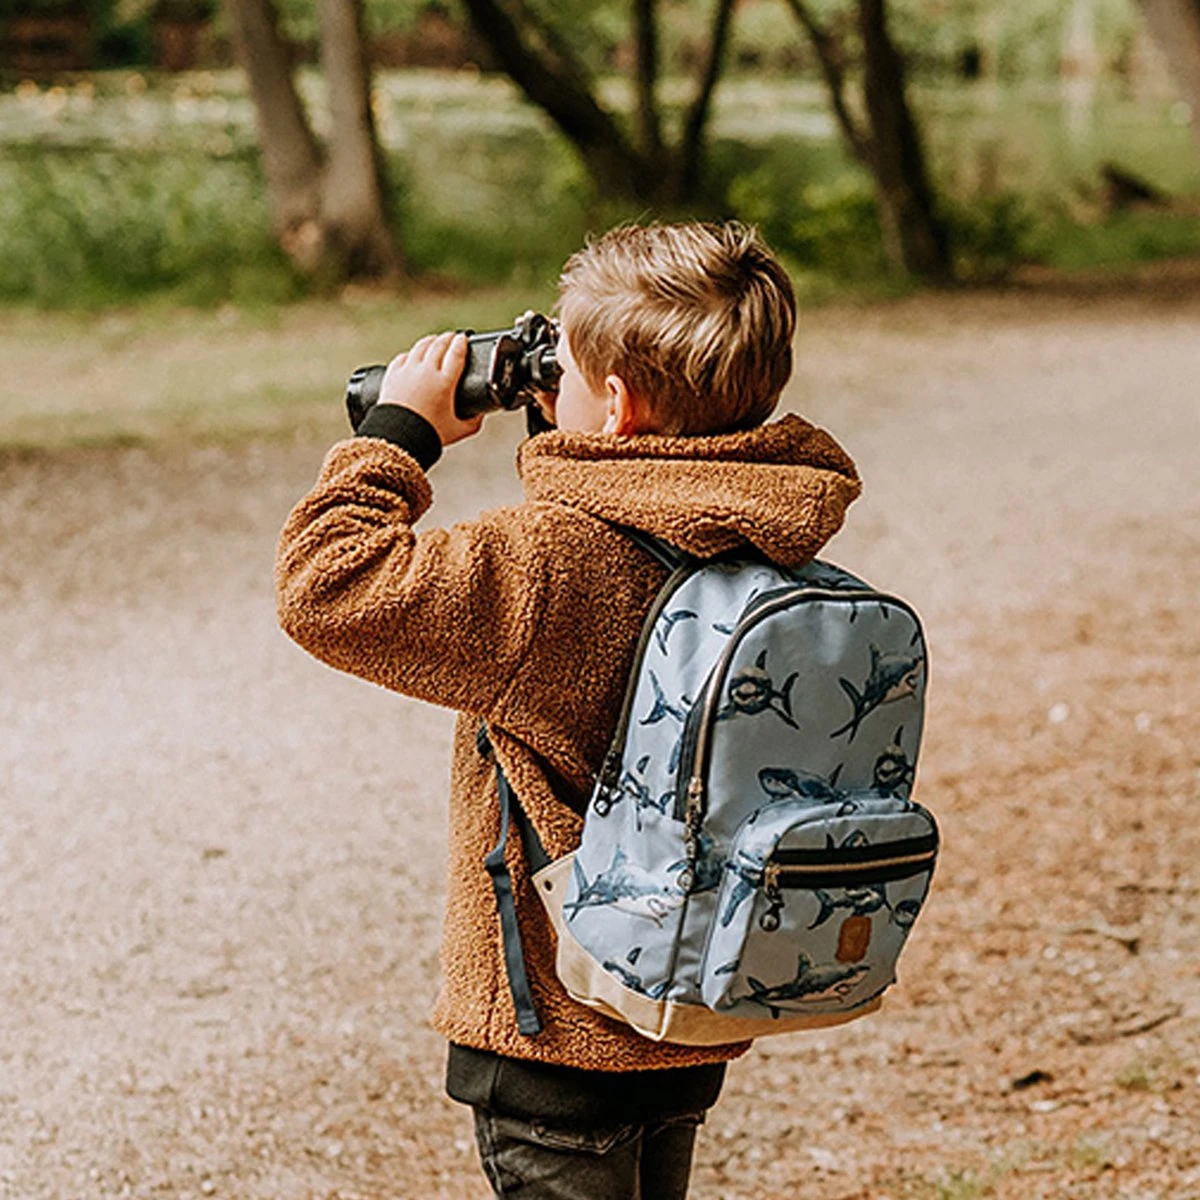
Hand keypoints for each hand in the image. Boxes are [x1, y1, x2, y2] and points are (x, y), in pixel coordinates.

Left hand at [378, 331, 481, 446]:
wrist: (398, 438)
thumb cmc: (427, 434)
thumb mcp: (459, 431)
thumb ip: (474, 422)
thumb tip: (481, 414)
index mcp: (444, 383)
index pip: (456, 352)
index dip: (462, 342)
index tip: (464, 338)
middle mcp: (426, 372)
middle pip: (439, 344)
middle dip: (448, 338)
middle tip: (453, 337)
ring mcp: (407, 371)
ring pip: (421, 346)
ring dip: (431, 340)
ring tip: (436, 340)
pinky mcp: (392, 374)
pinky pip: (404, 356)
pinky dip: (412, 353)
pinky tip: (414, 354)